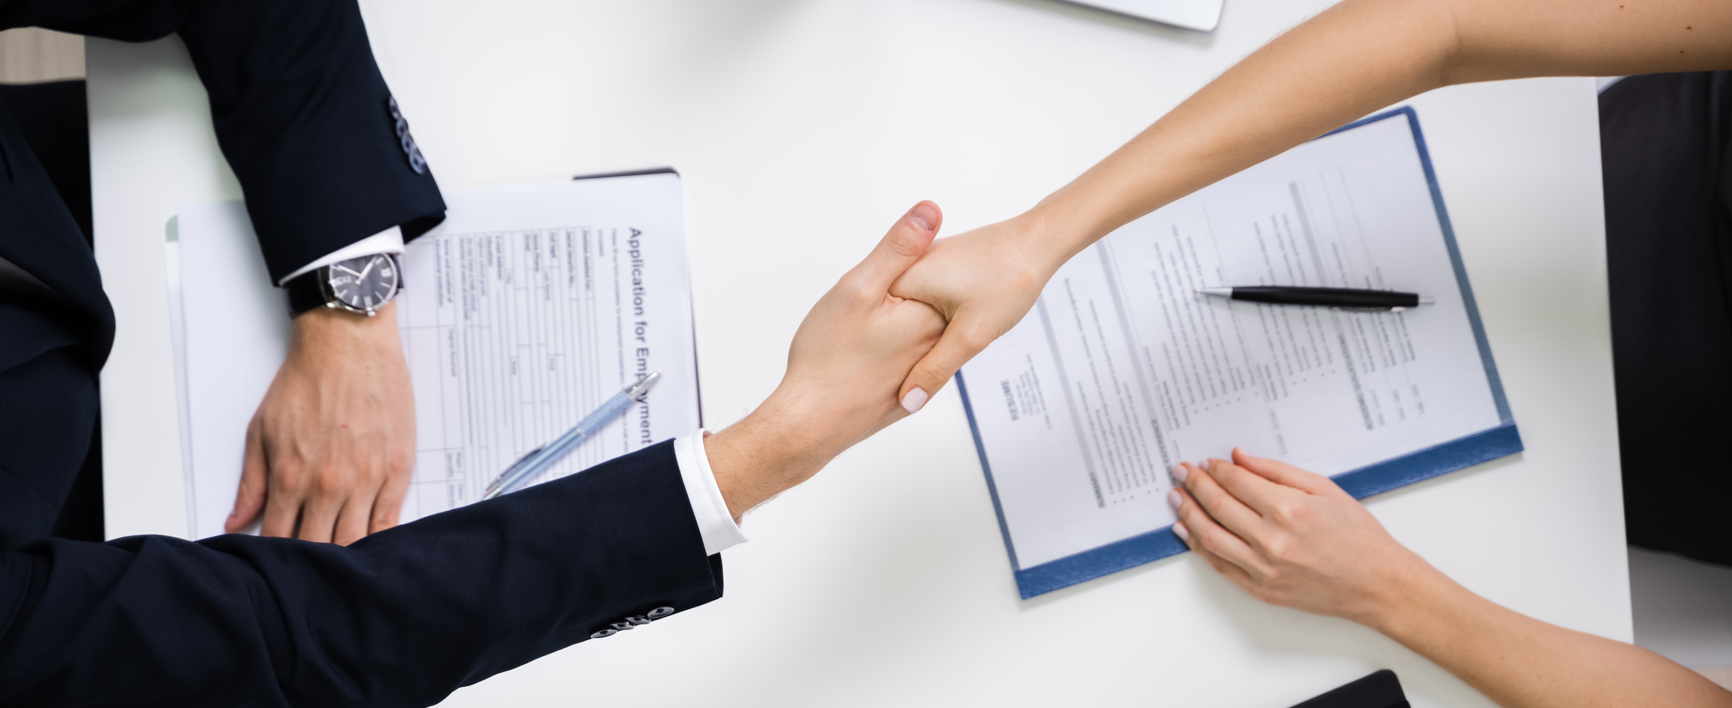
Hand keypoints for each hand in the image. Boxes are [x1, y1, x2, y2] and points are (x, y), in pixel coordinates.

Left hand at [227, 303, 415, 544]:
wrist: (349, 344)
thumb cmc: (306, 380)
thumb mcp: (262, 430)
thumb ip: (251, 482)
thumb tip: (237, 521)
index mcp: (291, 478)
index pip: (280, 540)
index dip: (277, 557)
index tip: (278, 562)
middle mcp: (329, 485)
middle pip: (320, 548)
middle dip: (311, 562)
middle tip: (309, 565)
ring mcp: (367, 479)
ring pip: (356, 542)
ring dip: (345, 556)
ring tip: (338, 557)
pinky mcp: (397, 468)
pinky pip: (389, 521)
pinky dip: (379, 539)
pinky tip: (370, 542)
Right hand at [706, 202, 947, 518]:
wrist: (810, 424)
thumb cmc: (828, 359)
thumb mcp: (859, 287)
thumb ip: (899, 247)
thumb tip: (932, 209)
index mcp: (931, 316)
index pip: (932, 271)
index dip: (900, 269)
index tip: (875, 281)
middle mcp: (937, 347)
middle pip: (925, 304)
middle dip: (898, 298)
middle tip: (860, 313)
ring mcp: (924, 375)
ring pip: (914, 334)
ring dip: (894, 326)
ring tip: (860, 333)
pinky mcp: (907, 394)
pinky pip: (904, 360)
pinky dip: (886, 353)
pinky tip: (865, 355)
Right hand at [886, 212, 1061, 411]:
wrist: (1037, 242)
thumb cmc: (1008, 278)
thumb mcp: (971, 334)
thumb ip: (936, 369)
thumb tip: (908, 401)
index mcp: (901, 279)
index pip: (871, 326)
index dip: (879, 356)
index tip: (885, 377)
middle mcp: (904, 267)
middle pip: (887, 321)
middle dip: (897, 347)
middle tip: (905, 372)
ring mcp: (921, 264)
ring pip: (906, 313)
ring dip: (912, 334)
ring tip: (922, 355)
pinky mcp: (937, 266)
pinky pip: (921, 301)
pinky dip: (926, 319)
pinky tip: (941, 331)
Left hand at [1167, 448, 1436, 627]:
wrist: (1377, 584)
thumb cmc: (1357, 535)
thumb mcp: (1323, 489)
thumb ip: (1276, 471)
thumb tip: (1239, 457)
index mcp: (1288, 509)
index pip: (1235, 482)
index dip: (1215, 470)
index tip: (1205, 462)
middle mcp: (1271, 540)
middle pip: (1217, 506)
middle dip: (1194, 485)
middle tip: (1179, 471)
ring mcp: (1263, 568)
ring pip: (1210, 537)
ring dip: (1188, 514)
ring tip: (1176, 497)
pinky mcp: (1260, 590)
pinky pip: (1219, 565)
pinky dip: (1199, 546)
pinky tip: (1188, 531)